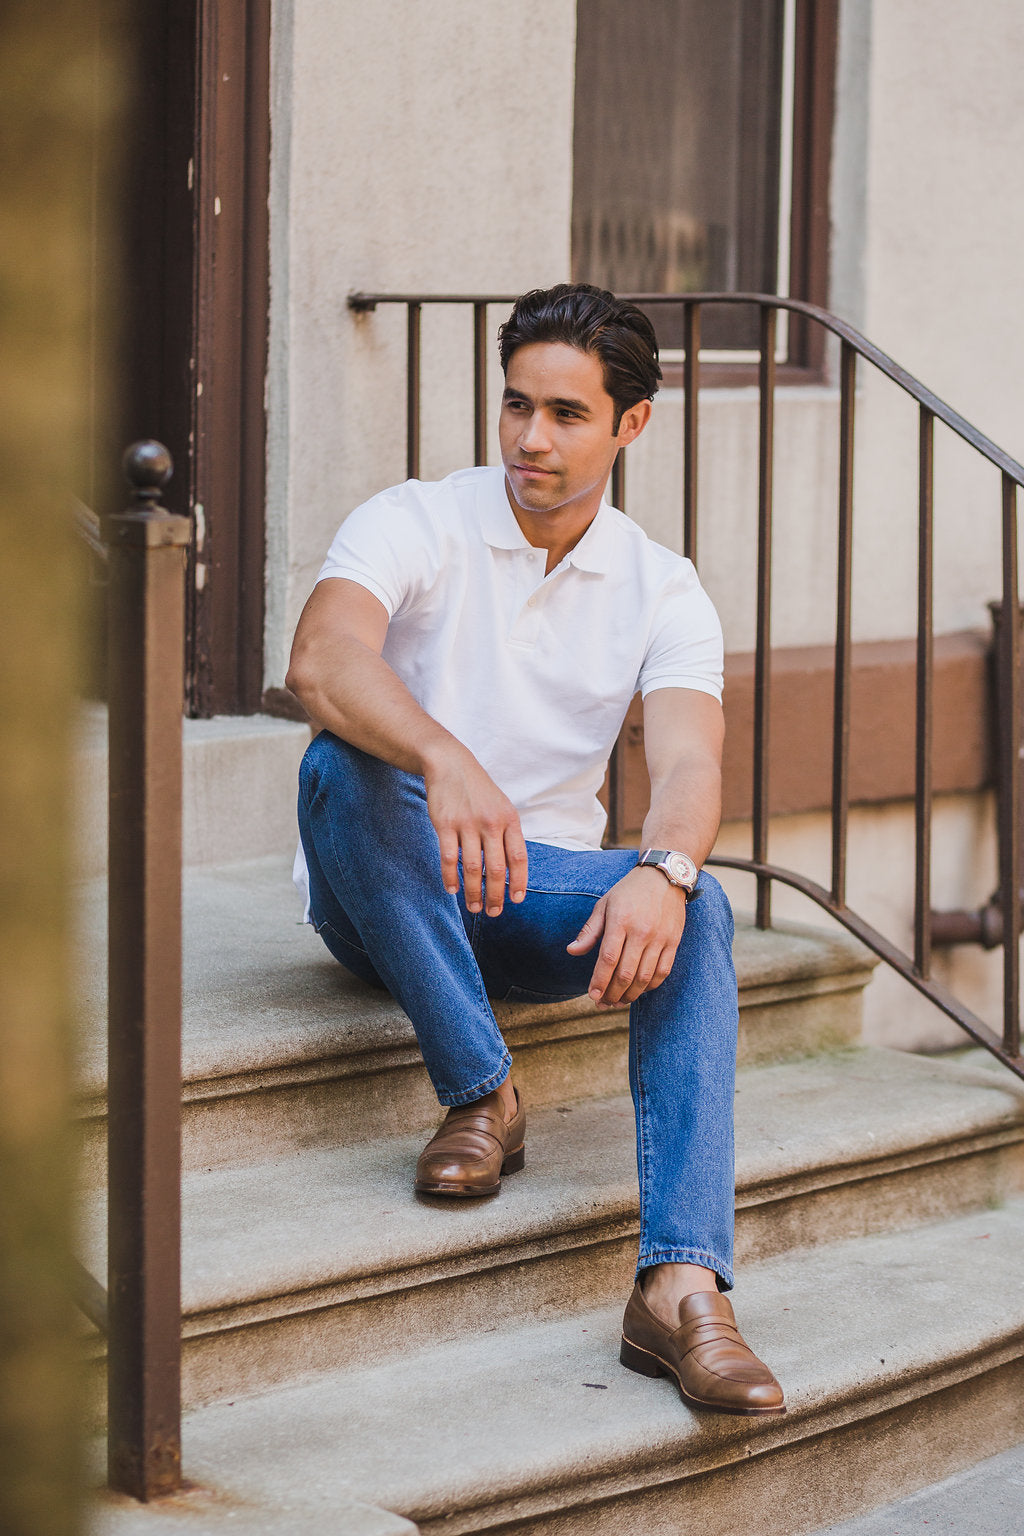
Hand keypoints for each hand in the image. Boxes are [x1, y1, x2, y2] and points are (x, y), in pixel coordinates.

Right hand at [424, 745, 527, 916]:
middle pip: (496, 869)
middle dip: (495, 895)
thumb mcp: (501, 806)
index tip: (516, 900)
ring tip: (473, 907)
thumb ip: (507, 833)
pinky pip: (449, 858)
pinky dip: (451, 877)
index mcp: (510, 819)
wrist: (450, 763)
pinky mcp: (445, 824)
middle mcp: (491, 823)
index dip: (519, 882)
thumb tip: (511, 869)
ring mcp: (468, 824)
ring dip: (474, 892)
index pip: (519, 858)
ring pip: (473, 868)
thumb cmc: (478, 789)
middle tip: (493, 912)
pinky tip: (452, 889)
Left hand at [567, 866, 686, 1006]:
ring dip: (630, 995)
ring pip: (644, 977)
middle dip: (612, 994)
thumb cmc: (629, 892)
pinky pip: (662, 972)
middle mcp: (641, 931)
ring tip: (618, 1001)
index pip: (608, 959)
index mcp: (620, 921)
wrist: (664, 877)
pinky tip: (638, 990)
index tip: (592, 996)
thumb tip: (572, 951)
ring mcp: (660, 938)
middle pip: (626, 973)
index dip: (599, 982)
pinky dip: (650, 986)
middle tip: (603, 1003)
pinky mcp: (673, 942)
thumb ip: (589, 931)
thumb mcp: (604, 905)